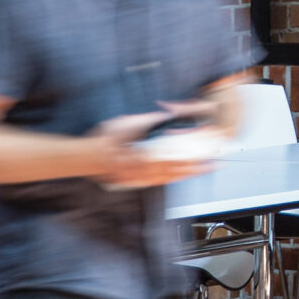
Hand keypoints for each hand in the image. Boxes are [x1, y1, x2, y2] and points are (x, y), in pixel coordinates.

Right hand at [90, 110, 212, 187]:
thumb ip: (148, 121)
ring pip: (167, 177)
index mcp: (144, 155)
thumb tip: (165, 117)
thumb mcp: (127, 123)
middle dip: (195, 168)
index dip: (192, 156)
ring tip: (199, 170)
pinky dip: (169, 179)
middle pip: (174, 169)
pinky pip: (156, 181)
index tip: (206, 153)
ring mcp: (139, 177)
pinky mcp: (134, 180)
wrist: (86, 158)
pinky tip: (176, 177)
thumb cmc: (104, 140)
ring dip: (185, 174)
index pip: (174, 157)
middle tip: (212, 165)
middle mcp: (144, 169)